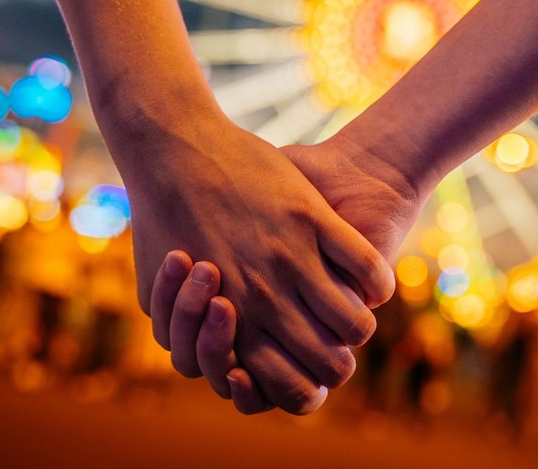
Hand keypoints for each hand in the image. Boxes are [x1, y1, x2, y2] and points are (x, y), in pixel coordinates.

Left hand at [121, 115, 394, 413]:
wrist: (177, 148)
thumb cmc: (163, 220)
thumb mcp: (161, 288)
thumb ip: (185, 330)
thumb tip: (217, 363)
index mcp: (230, 324)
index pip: (292, 390)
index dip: (311, 388)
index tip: (308, 368)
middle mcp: (264, 300)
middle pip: (330, 365)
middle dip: (338, 361)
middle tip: (334, 342)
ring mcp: (290, 259)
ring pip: (354, 323)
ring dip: (359, 322)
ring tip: (354, 308)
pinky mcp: (310, 219)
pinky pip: (367, 268)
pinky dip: (377, 281)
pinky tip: (371, 279)